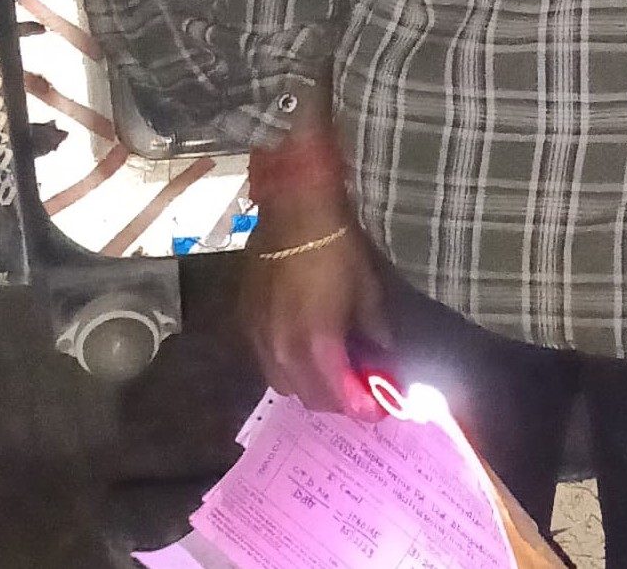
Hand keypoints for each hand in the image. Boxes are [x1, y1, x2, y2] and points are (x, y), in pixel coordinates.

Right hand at [241, 199, 387, 420]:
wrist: (295, 214)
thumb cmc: (338, 248)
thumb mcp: (367, 290)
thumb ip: (373, 330)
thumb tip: (381, 354)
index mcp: (316, 345)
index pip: (338, 395)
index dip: (360, 408)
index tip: (378, 411)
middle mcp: (283, 352)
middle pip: (309, 397)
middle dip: (337, 401)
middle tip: (359, 392)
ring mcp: (259, 341)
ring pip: (285, 385)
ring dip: (310, 387)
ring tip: (334, 375)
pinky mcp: (245, 326)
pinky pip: (268, 363)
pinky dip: (289, 367)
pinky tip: (306, 353)